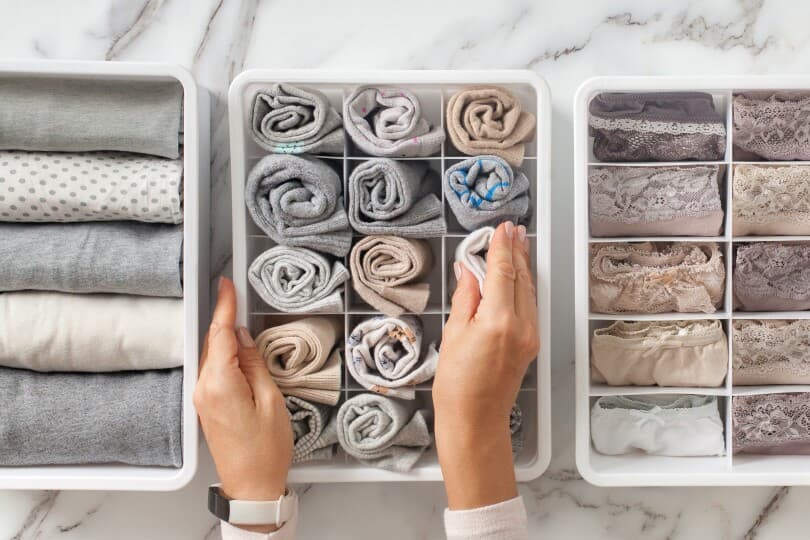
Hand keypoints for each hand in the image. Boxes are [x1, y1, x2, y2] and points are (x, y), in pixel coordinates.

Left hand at [194, 277, 293, 531]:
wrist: (251, 485)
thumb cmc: (266, 449)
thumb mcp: (271, 400)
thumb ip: (254, 364)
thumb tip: (244, 337)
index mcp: (220, 384)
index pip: (220, 334)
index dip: (225, 306)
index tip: (225, 283)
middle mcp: (204, 389)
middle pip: (213, 343)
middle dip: (224, 318)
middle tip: (232, 292)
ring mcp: (202, 399)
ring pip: (212, 356)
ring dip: (224, 336)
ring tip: (238, 317)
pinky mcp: (206, 407)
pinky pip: (213, 371)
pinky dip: (223, 355)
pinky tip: (235, 350)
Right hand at [433, 221, 538, 509]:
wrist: (475, 421)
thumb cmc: (457, 386)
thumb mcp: (453, 335)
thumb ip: (466, 299)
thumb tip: (469, 272)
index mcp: (498, 321)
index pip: (503, 273)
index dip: (501, 248)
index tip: (500, 229)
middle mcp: (521, 325)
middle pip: (521, 278)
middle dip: (517, 251)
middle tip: (513, 229)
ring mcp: (529, 335)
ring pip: (529, 291)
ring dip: (523, 266)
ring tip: (519, 244)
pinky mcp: (530, 344)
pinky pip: (530, 306)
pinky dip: (524, 286)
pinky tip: (518, 277)